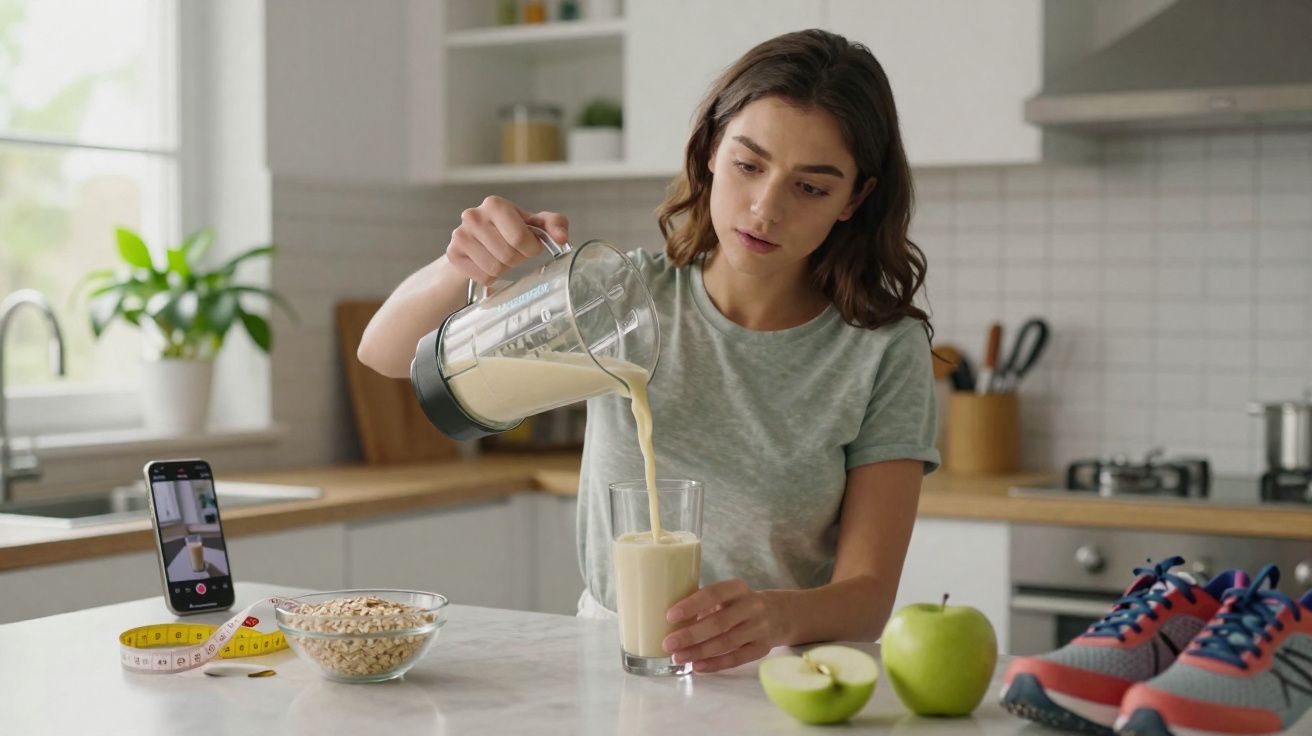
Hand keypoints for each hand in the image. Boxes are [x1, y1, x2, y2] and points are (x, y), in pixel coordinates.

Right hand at [447, 195, 568, 284]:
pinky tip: (487, 263)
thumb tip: (562, 238)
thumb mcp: (534, 223)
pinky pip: (482, 277)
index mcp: (495, 204)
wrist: (478, 241)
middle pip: (508, 255)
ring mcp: (460, 235)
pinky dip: (490, 276)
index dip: (531, 248)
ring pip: (495, 268)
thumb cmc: (510, 230)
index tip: (529, 246)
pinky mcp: (453, 254)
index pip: (520, 238)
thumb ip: (554, 224)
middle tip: (513, 252)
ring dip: (504, 269)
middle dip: (517, 259)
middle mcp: (473, 216)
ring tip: (500, 256)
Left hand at [661, 579, 782, 673]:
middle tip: (668, 643)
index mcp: (737, 588)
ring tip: (678, 657)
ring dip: (699, 652)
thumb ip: (704, 604)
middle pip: (719, 623)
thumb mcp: (726, 596)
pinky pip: (736, 658)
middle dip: (691, 634)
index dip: (692, 605)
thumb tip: (668, 620)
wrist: (778, 614)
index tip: (669, 616)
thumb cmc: (738, 605)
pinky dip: (715, 664)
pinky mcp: (762, 648)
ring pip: (726, 643)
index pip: (713, 594)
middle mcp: (751, 606)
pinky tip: (697, 666)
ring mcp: (759, 628)